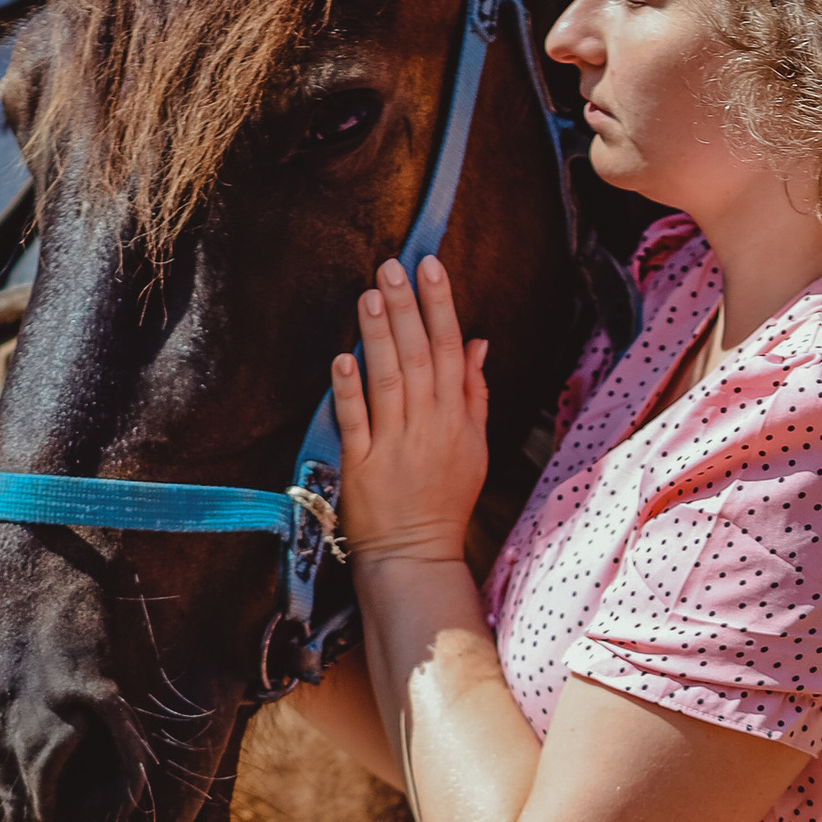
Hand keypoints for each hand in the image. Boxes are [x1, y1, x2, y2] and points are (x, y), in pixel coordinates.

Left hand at [331, 255, 488, 571]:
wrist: (417, 555)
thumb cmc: (444, 500)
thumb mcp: (473, 446)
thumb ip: (474, 393)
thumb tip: (479, 342)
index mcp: (457, 418)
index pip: (452, 350)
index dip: (440, 306)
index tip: (429, 267)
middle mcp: (429, 426)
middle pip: (421, 356)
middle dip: (406, 308)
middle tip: (391, 266)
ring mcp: (396, 446)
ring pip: (389, 381)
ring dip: (378, 337)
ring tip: (368, 296)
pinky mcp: (363, 467)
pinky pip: (357, 423)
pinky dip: (350, 392)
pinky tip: (342, 359)